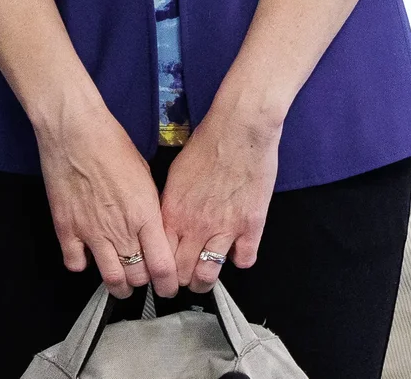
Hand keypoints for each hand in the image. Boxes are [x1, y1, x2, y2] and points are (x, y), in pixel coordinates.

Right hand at [35, 92, 175, 297]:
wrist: (75, 132)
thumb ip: (150, 208)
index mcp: (145, 216)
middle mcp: (121, 231)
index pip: (162, 267)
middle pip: (137, 276)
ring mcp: (91, 233)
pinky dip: (82, 264)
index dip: (168, 284)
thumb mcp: (145, 175)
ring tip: (121, 284)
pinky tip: (86, 256)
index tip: (168, 287)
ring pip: (110, 279)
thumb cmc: (114, 145)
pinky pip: (75, 264)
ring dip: (118, 286)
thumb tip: (152, 228)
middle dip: (143, 282)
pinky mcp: (66, 230)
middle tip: (142, 276)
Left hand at [161, 98, 279, 293]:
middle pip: (182, 273)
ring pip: (209, 274)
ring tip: (205, 278)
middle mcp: (195, 227)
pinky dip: (241, 259)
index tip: (164, 273)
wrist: (240, 129)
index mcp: (173, 213)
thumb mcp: (176, 174)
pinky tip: (238, 252)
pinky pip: (244, 259)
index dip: (160, 270)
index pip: (159, 258)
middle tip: (184, 280)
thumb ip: (171, 204)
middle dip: (180, 281)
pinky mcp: (251, 226)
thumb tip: (167, 221)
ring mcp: (224, 229)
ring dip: (205, 281)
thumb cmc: (206, 143)